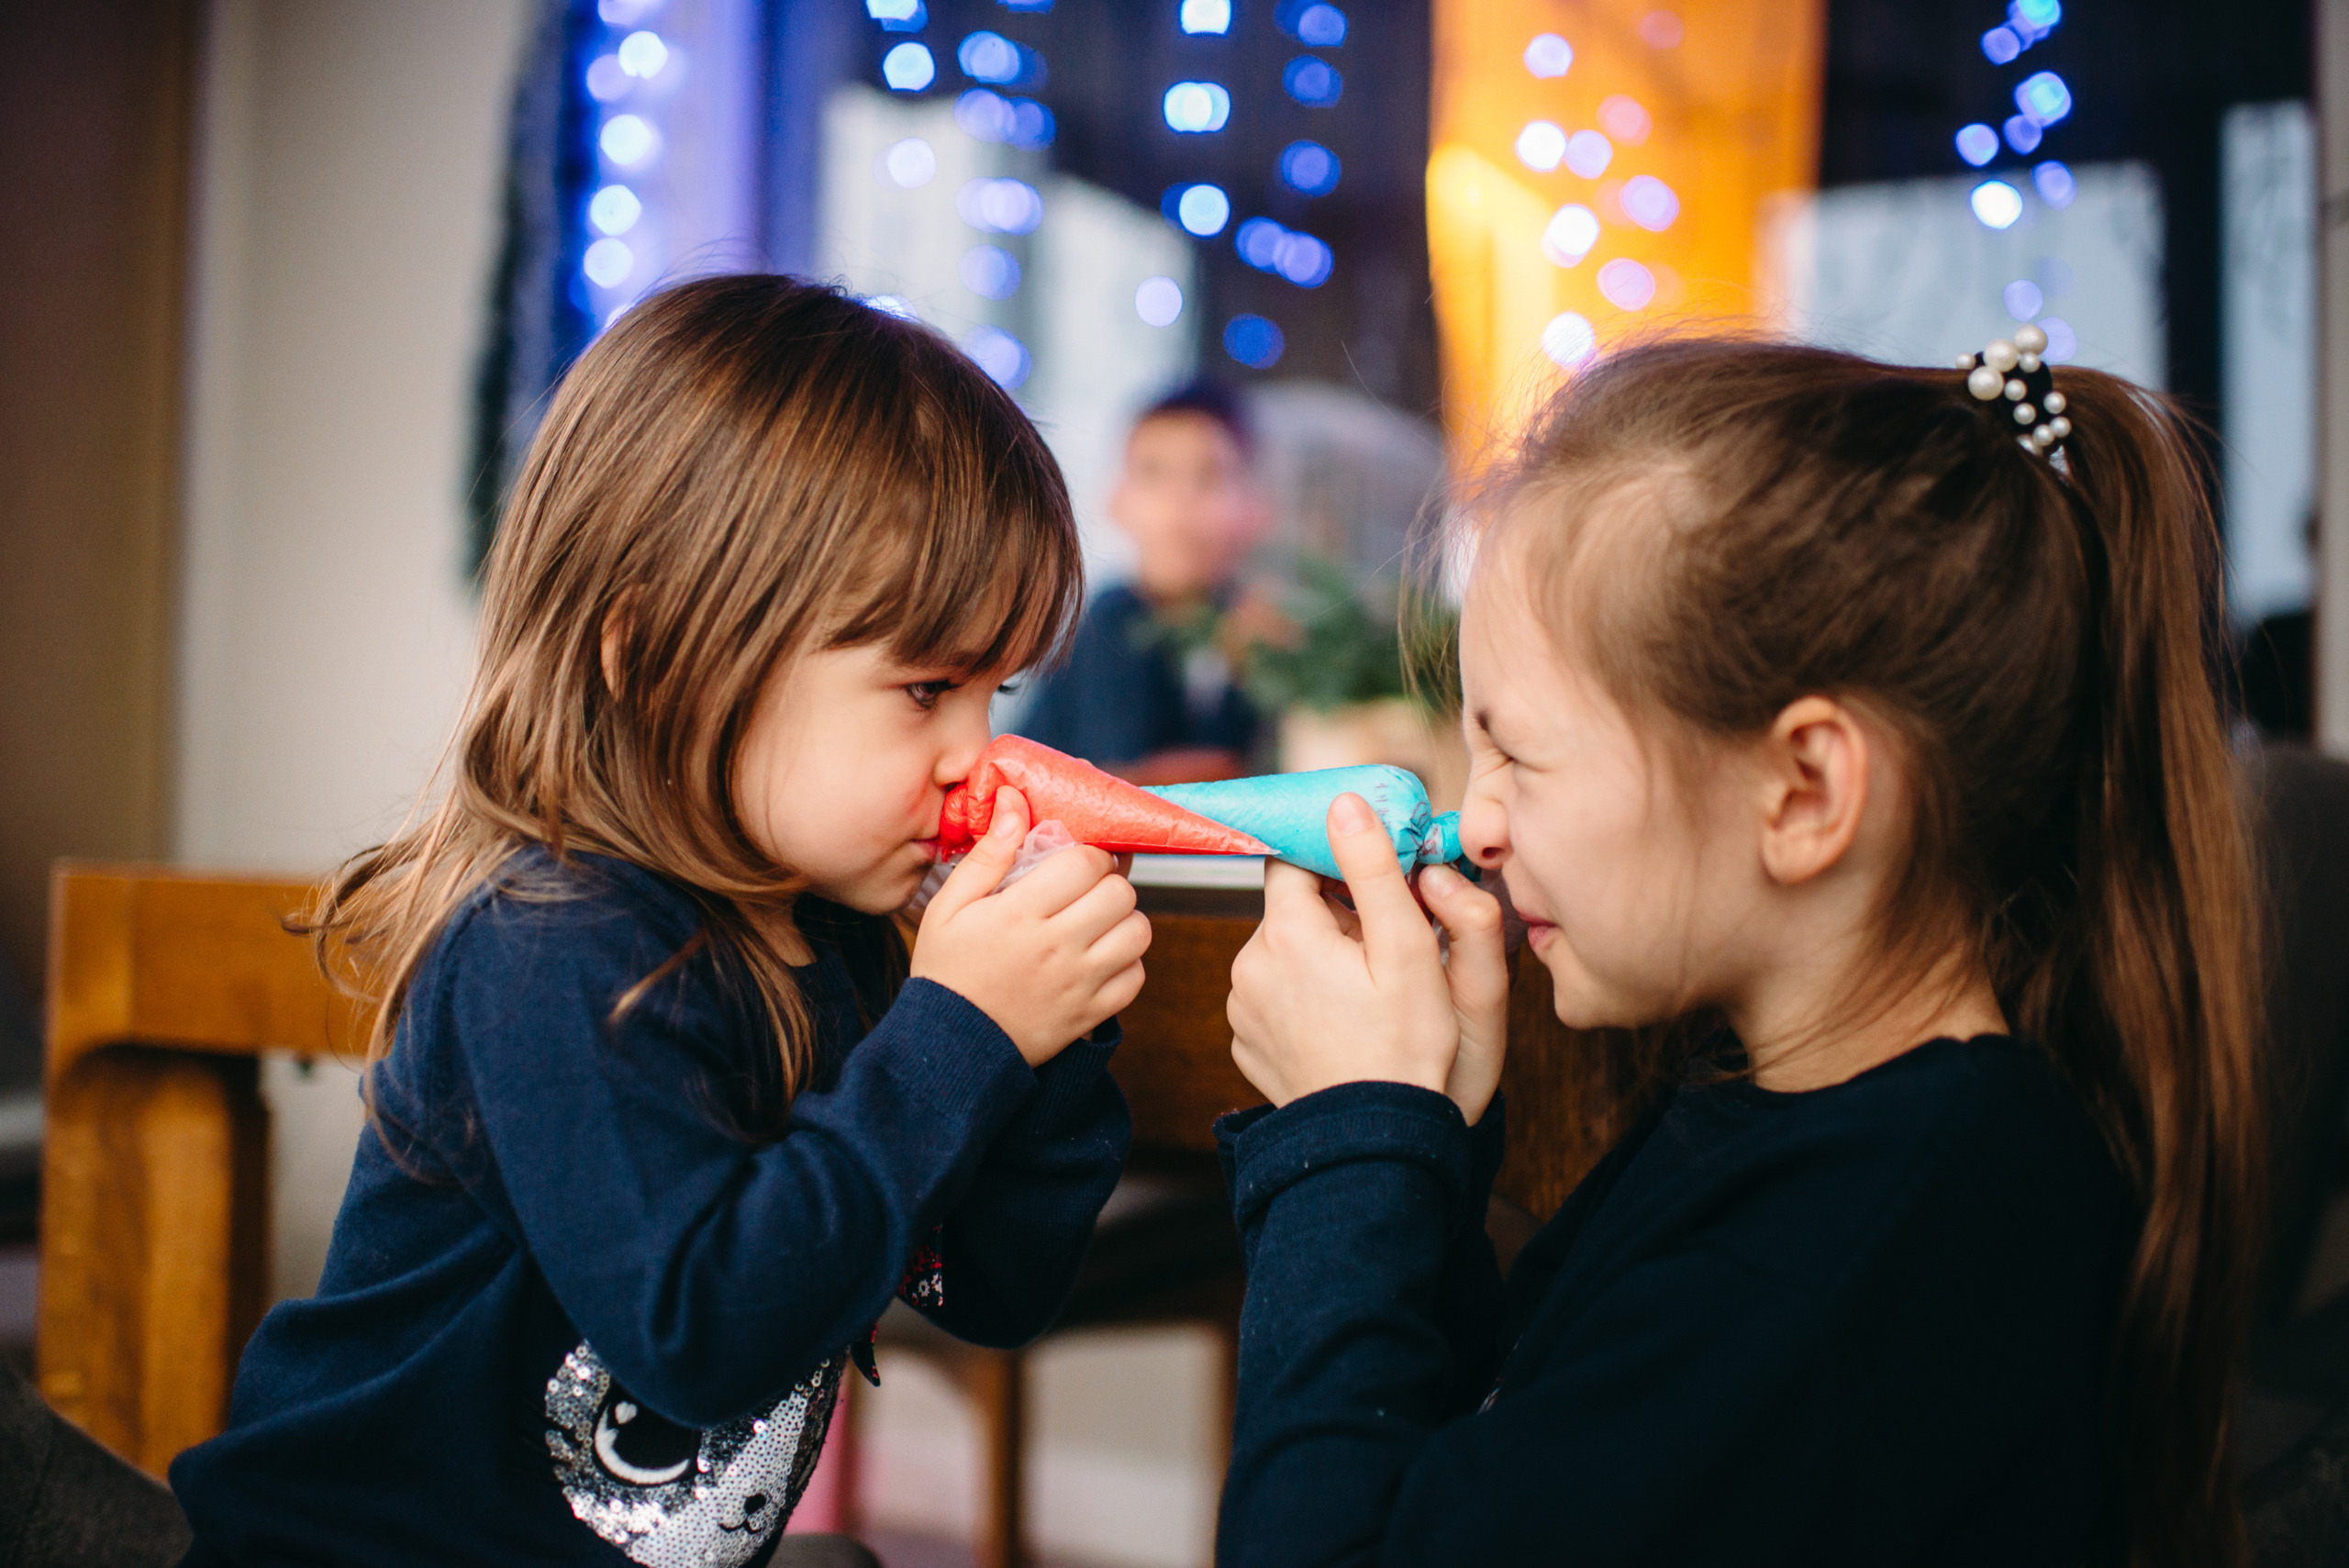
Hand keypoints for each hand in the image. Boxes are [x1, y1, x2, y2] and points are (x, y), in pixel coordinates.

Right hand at [911, 788, 1150, 1065]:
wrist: (948, 1047)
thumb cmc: (946, 970)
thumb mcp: (950, 907)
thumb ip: (989, 854)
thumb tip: (1016, 802)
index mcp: (1020, 913)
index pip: (1086, 862)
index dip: (1088, 854)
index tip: (1075, 862)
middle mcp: (1057, 946)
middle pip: (1120, 893)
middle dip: (1108, 883)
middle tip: (1087, 890)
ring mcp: (1078, 983)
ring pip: (1138, 932)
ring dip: (1124, 920)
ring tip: (1097, 922)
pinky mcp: (1090, 1015)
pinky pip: (1135, 977)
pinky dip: (1127, 963)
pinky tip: (1100, 958)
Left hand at [1227, 794, 1509, 1122]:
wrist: (1374, 1143)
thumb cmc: (1404, 1047)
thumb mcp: (1405, 949)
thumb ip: (1372, 869)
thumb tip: (1344, 804)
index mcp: (1286, 933)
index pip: (1293, 861)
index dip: (1334, 863)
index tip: (1367, 880)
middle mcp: (1248, 964)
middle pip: (1288, 910)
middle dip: (1332, 916)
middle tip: (1382, 950)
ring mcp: (1240, 1007)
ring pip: (1279, 953)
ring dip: (1315, 957)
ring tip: (1364, 994)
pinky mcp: (1244, 1043)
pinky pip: (1270, 998)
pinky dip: (1299, 999)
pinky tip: (1339, 1024)